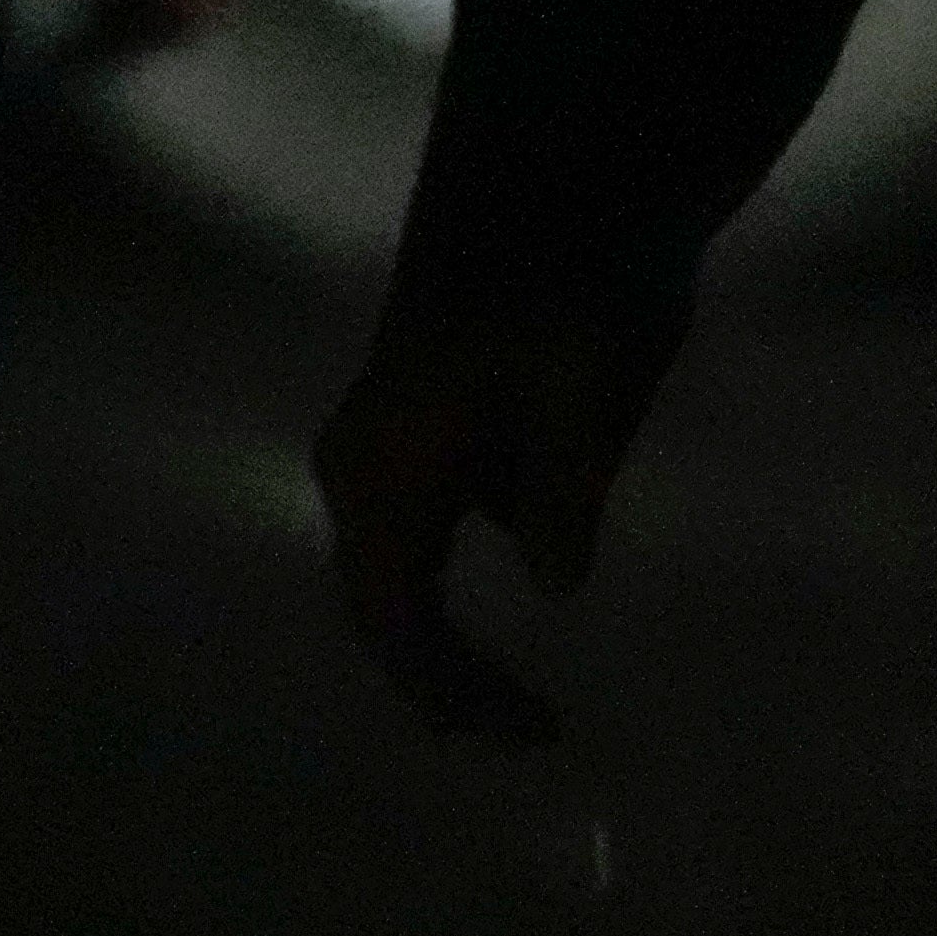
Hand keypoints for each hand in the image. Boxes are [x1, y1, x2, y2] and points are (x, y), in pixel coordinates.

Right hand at [315, 301, 665, 747]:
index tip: (528, 731)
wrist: (558, 200)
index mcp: (378, 466)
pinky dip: (458, 603)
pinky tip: (517, 624)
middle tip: (531, 735)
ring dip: (447, 649)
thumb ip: (561, 481)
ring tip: (516, 711)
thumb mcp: (571, 380)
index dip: (452, 684)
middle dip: (445, 681)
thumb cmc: (556, 284)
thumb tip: (556, 580)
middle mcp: (365, 474)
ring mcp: (390, 459)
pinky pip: (426, 550)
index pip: (394, 613)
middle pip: (387, 609)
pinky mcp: (428, 447)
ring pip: (401, 585)